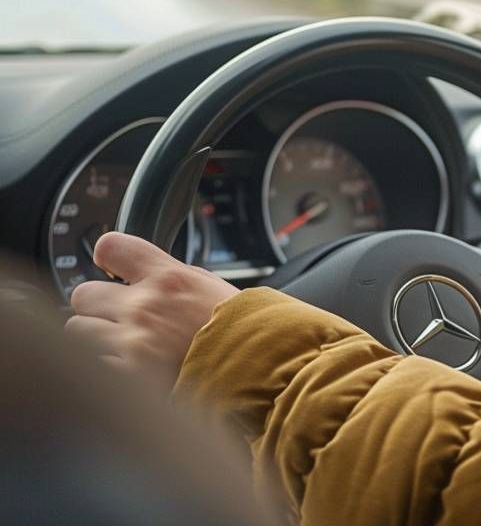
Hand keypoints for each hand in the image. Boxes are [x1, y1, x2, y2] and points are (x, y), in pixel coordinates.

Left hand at [66, 232, 238, 391]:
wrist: (258, 373)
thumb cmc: (243, 333)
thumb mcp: (212, 289)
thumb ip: (174, 280)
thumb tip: (148, 275)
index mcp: (169, 279)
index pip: (111, 247)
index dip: (108, 258)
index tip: (112, 269)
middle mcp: (144, 306)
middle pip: (84, 294)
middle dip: (98, 307)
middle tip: (119, 319)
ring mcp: (131, 343)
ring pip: (78, 331)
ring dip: (96, 339)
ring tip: (124, 348)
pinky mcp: (124, 377)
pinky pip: (92, 366)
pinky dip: (106, 369)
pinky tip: (131, 371)